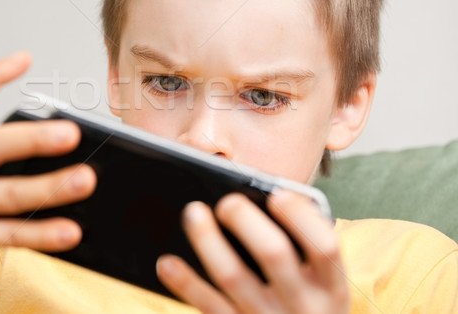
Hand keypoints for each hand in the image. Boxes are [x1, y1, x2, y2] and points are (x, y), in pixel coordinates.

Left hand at [156, 191, 348, 312]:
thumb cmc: (308, 306)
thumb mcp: (322, 285)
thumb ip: (301, 250)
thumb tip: (261, 200)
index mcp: (330, 285)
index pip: (324, 245)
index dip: (301, 216)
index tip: (278, 194)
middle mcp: (304, 305)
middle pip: (274, 253)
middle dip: (247, 221)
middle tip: (227, 202)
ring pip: (233, 276)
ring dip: (209, 241)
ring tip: (193, 212)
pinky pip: (209, 305)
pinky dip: (185, 282)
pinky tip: (166, 262)